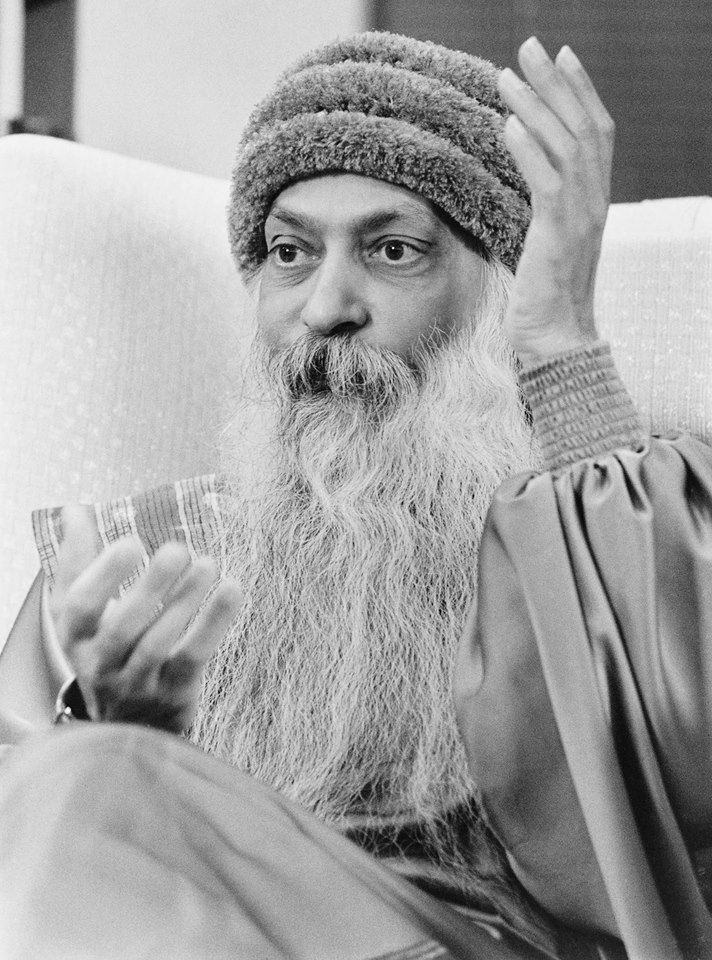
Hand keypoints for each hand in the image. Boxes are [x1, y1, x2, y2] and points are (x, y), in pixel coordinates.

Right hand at [50, 505, 240, 731]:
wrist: (126, 726)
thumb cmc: (107, 651)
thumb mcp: (83, 614)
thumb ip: (78, 561)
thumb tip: (74, 509)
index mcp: (76, 637)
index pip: (80, 608)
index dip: (103, 575)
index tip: (131, 542)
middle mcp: (101, 664)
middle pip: (122, 628)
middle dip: (150, 587)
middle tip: (177, 549)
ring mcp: (138, 684)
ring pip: (158, 645)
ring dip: (185, 601)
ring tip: (207, 563)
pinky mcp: (174, 694)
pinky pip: (193, 658)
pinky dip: (213, 624)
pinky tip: (232, 590)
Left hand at [498, 37, 614, 363]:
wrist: (555, 340)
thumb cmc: (543, 299)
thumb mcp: (544, 245)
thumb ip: (542, 210)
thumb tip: (523, 181)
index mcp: (592, 202)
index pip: (594, 133)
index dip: (579, 92)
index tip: (561, 58)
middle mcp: (594, 202)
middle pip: (582, 126)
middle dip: (557, 82)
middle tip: (531, 47)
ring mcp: (580, 218)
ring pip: (565, 145)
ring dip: (536, 106)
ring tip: (507, 76)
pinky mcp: (559, 234)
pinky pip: (548, 180)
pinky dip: (529, 149)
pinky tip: (508, 124)